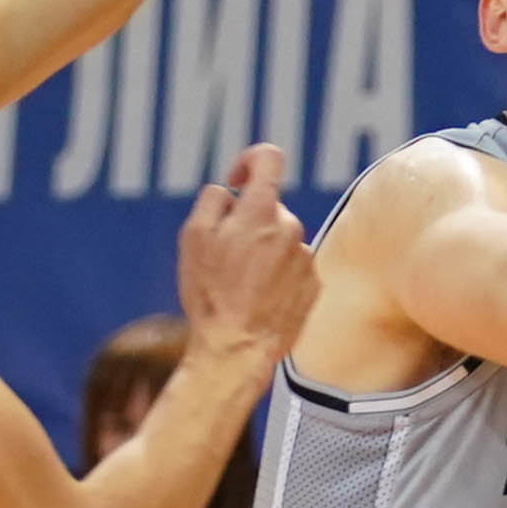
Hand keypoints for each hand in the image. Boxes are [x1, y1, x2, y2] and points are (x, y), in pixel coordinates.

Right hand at [174, 143, 314, 363]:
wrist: (237, 350)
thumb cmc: (209, 294)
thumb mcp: (192, 239)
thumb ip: (213, 201)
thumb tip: (231, 193)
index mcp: (260, 212)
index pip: (270, 158)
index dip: (250, 160)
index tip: (237, 181)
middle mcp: (290, 229)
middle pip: (268, 209)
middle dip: (247, 224)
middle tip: (224, 259)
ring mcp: (305, 258)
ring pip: (280, 241)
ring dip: (262, 253)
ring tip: (241, 287)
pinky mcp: (313, 284)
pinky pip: (292, 267)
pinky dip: (276, 277)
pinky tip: (258, 300)